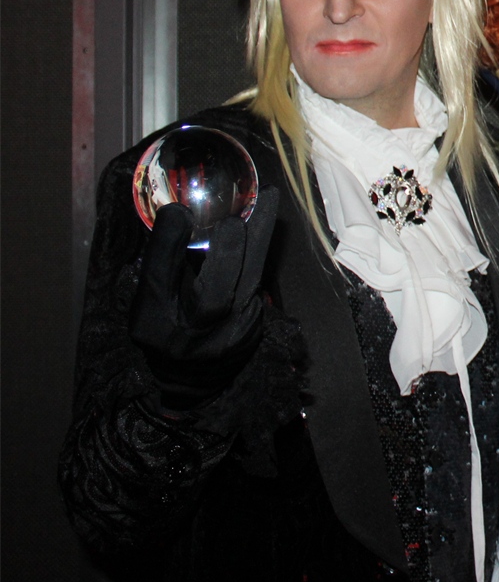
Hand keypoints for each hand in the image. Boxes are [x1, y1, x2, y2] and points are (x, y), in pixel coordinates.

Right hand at [130, 186, 278, 409]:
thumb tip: (177, 214)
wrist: (191, 384)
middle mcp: (191, 338)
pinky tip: (266, 221)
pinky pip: (259, 284)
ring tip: (267, 198)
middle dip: (225, 254)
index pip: (158, 284)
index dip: (167, 246)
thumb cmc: (163, 330)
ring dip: (259, 239)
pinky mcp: (253, 332)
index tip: (177, 211)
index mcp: (152, 327)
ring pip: (248, 285)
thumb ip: (160, 266)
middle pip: (212, 297)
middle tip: (231, 219)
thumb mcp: (147, 305)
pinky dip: (261, 251)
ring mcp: (227, 338)